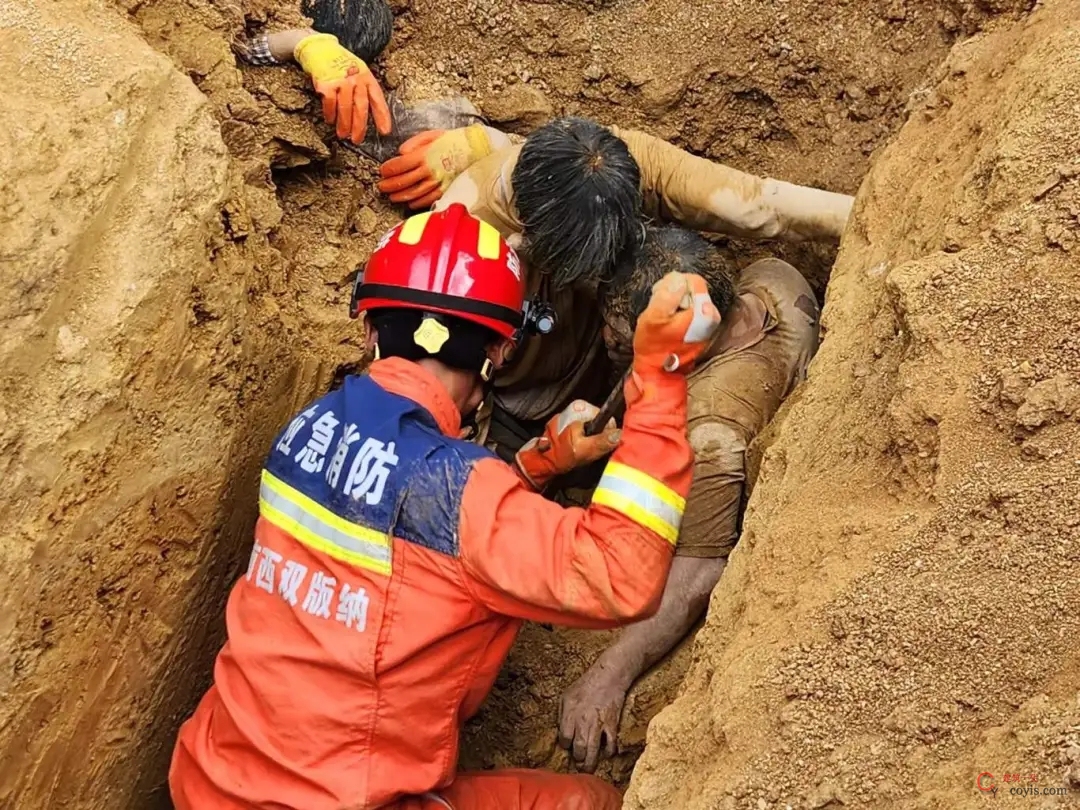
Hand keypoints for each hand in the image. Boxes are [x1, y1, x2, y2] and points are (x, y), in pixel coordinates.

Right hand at [294, 33, 391, 143]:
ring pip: (345, 108)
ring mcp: (341, 81)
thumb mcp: (358, 71)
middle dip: (360, 127)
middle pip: (361, 108)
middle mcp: (355, 79)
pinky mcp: (326, 83)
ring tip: (343, 135)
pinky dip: (330, 114)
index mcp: (367, 77)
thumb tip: (370, 113)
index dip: (382, 117)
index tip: (385, 132)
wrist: (320, 48)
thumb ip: (364, 89)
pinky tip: (330, 121)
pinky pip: (330, 104)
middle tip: (357, 140)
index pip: (377, 99)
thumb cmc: (341, 64)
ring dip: (344, 124)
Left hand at [377, 125, 495, 208]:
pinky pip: (427, 199)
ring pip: (413, 193)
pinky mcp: (445, 189)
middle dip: (389, 185)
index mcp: (424, 155)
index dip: (387, 170)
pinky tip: (409, 202)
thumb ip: (414, 143)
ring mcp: (437, 182)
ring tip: (391, 196)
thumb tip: (401, 152)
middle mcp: (429, 170)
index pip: (399, 166)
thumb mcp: (432, 134)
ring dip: (400, 196)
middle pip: (403, 182)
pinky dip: (416, 202)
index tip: (382, 171)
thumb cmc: (453, 140)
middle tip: (381, 186)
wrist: (476, 149)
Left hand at [514, 400, 620, 489]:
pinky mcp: (567, 424)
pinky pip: (583, 430)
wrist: (541, 462)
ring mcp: (570, 415)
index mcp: (579, 408)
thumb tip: (618, 435)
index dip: (606, 433)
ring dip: (590, 439)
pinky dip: (583, 439)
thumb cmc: (559, 455)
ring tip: (581, 448)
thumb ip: (602, 441)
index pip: (606, 417)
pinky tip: (576, 447)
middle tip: (588, 448)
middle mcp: (574, 408)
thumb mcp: (584, 450)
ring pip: (592, 427)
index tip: (600, 443)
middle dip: (597, 436)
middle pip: (599, 422)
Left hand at [558, 663, 630, 772]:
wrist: (608, 676)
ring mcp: (598, 725)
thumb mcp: (566, 696)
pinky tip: (606, 753)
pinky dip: (608, 752)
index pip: (564, 739)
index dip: (565, 745)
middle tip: (578, 763)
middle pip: (578, 749)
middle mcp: (582, 722)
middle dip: (577, 758)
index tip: (568, 746)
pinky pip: (610, 744)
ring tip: (588, 768)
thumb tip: (561, 730)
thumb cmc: (586, 684)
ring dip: (589, 763)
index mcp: (569, 714)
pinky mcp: (611, 725)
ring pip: (592, 751)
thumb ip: (562, 714)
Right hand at [632, 271, 720, 375]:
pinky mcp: (702, 334)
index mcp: (703, 311)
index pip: (693, 281)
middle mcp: (711, 318)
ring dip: (675, 305)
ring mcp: (708, 327)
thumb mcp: (654, 317)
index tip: (661, 293)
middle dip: (675, 294)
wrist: (658, 374)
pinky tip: (668, 326)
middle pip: (693, 291)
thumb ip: (667, 295)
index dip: (674, 283)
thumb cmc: (654, 347)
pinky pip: (690, 315)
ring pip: (691, 302)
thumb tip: (678, 279)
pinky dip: (679, 316)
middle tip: (660, 308)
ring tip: (663, 319)